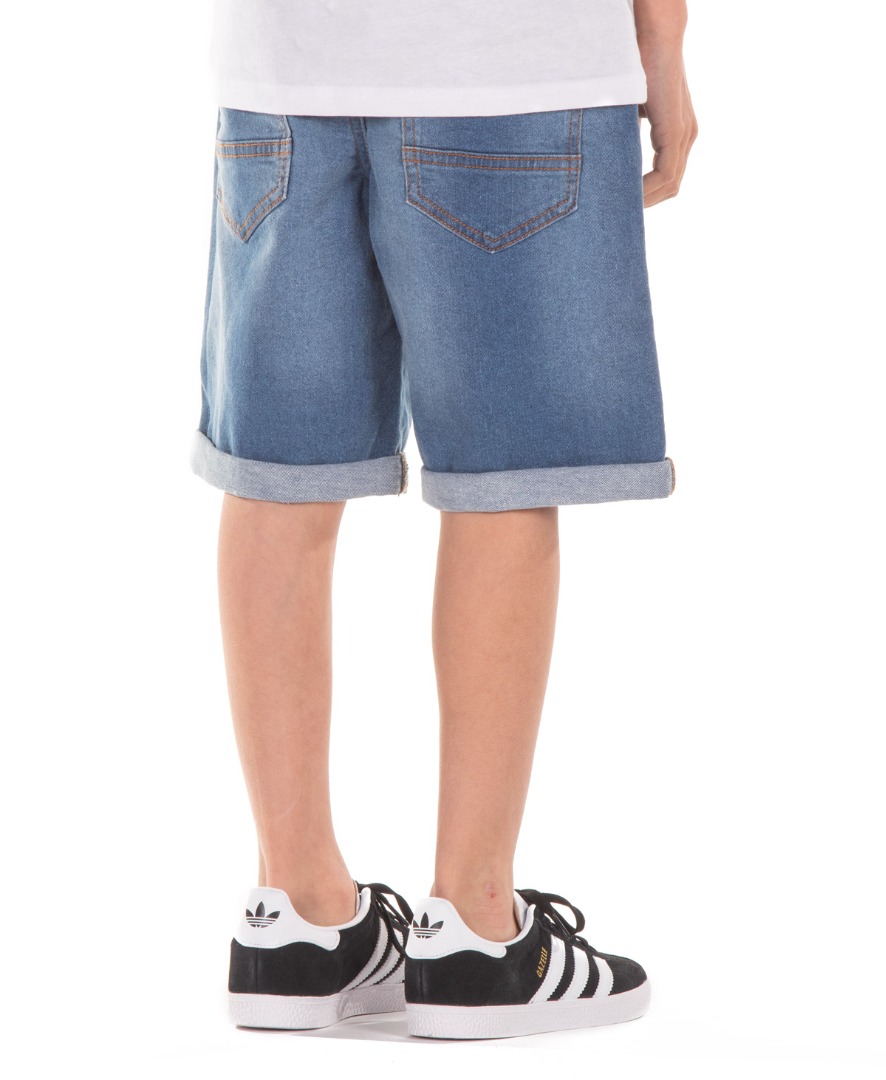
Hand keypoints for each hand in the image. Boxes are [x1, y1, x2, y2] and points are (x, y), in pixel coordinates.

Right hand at [636, 30, 697, 206]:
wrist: (652, 38)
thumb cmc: (635, 68)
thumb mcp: (627, 112)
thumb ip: (623, 134)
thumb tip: (602, 157)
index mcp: (676, 132)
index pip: (666, 176)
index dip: (648, 194)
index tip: (624, 204)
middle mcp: (686, 136)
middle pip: (670, 186)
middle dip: (647, 203)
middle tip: (621, 214)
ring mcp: (685, 135)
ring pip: (670, 184)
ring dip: (646, 199)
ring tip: (622, 209)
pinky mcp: (677, 132)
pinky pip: (667, 174)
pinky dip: (648, 189)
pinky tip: (630, 196)